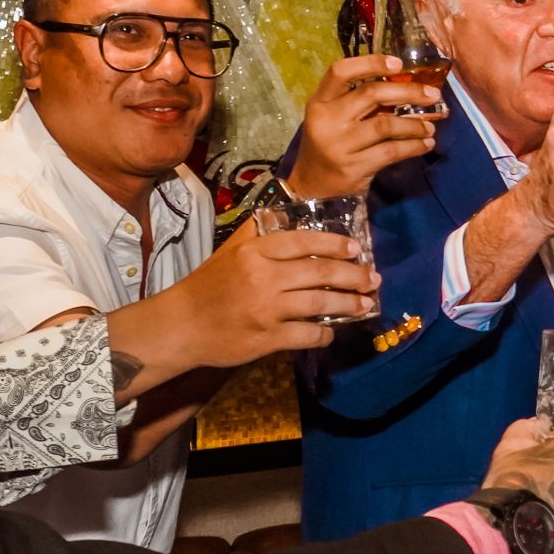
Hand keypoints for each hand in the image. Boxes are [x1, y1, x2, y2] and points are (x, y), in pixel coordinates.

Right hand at [155, 218, 378, 366]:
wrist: (181, 325)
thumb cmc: (209, 286)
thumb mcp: (230, 252)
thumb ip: (260, 235)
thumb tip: (292, 214)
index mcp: (255, 252)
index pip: (304, 242)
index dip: (335, 245)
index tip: (356, 249)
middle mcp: (263, 277)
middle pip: (320, 272)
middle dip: (353, 276)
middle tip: (373, 279)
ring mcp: (266, 310)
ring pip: (320, 304)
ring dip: (349, 304)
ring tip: (365, 304)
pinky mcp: (266, 338)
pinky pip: (307, 335)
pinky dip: (325, 333)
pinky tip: (331, 331)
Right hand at [286, 54, 442, 198]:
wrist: (313, 190)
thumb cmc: (329, 147)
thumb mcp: (333, 120)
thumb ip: (358, 103)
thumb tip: (406, 87)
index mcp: (320, 102)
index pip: (340, 72)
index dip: (370, 63)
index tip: (398, 63)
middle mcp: (327, 120)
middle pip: (371, 94)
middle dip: (408, 91)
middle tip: (433, 94)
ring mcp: (340, 144)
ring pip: (385, 124)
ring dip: (414, 124)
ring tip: (430, 126)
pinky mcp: (354, 167)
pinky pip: (391, 152)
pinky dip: (413, 146)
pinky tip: (426, 144)